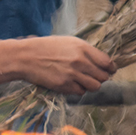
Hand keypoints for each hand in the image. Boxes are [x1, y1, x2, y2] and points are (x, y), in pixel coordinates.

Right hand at [0, 37, 115, 94]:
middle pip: (103, 76)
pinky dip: (78, 90)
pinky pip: (80, 92)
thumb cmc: (45, 48)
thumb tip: (100, 62)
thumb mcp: (67, 42)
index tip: (108, 70)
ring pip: (95, 86)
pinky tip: (71, 84)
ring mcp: (73, 74)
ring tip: (82, 81)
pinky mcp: (64, 85)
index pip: (107, 62)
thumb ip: (85, 51)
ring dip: (91, 85)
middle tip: (93, 76)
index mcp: (82, 48)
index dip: (110, 68)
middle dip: (100, 77)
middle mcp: (80, 61)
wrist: (25, 57)